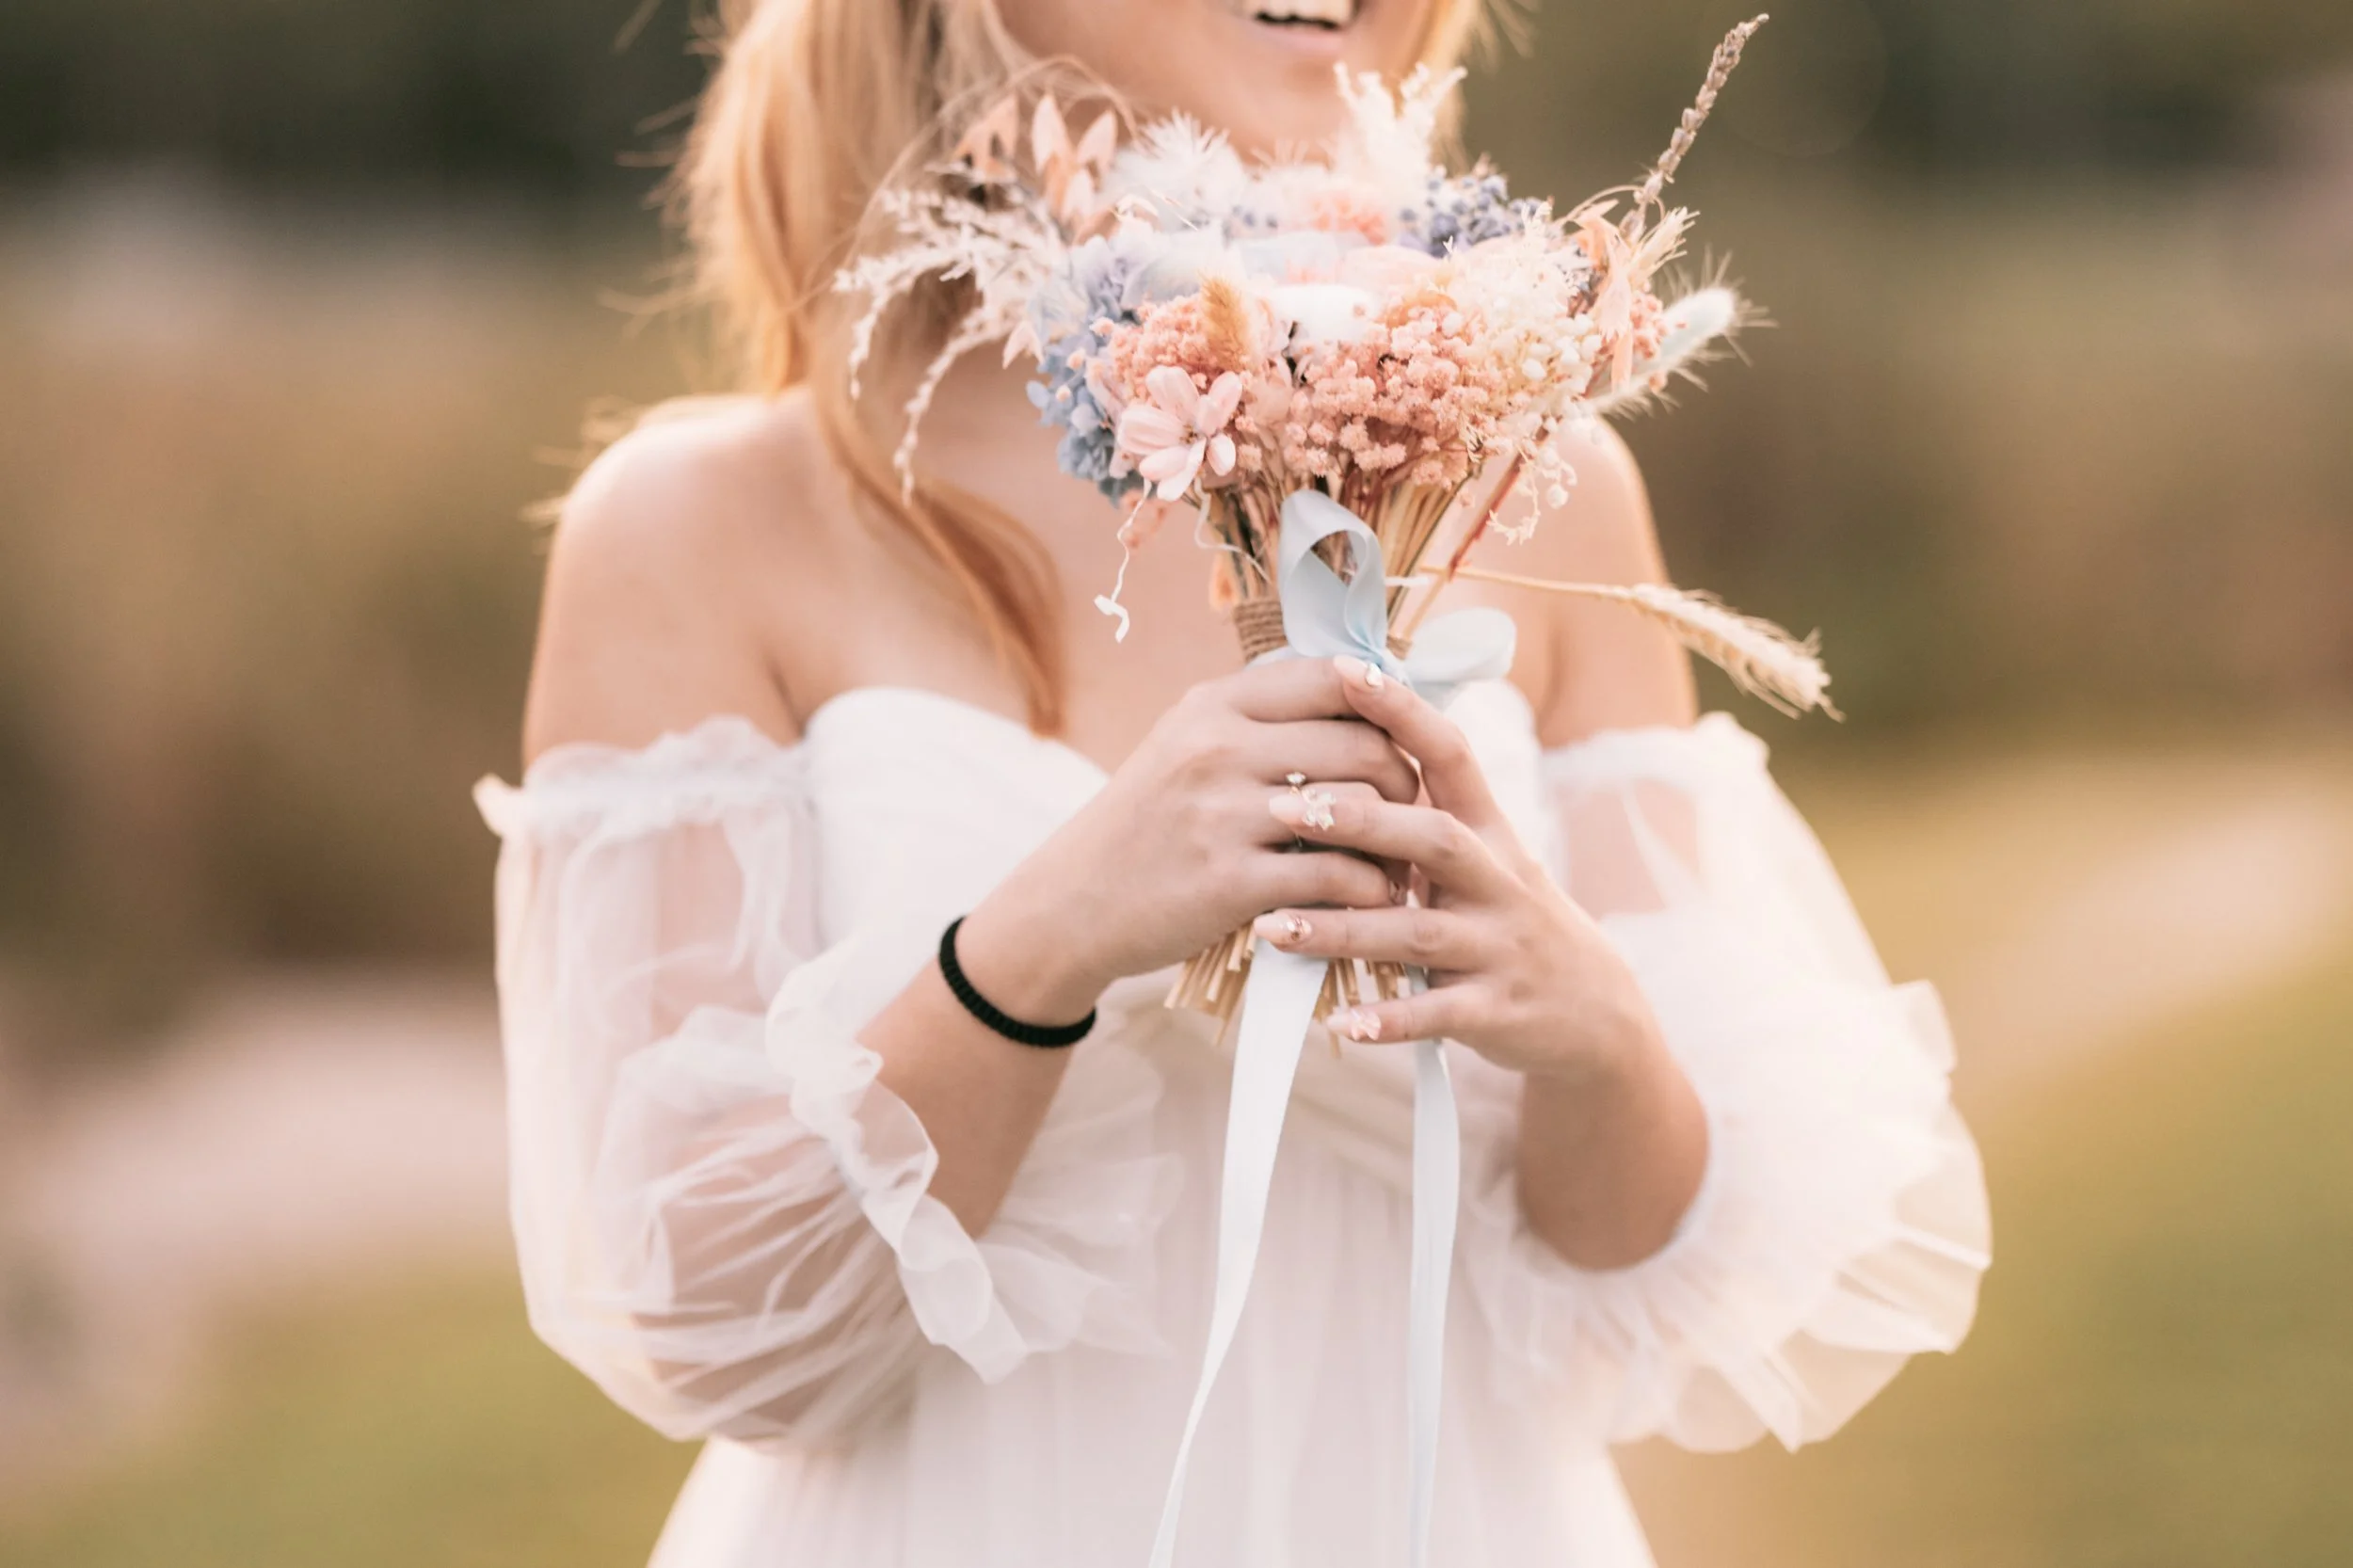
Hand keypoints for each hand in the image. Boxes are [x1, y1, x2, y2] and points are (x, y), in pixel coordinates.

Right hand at [956, 659, 1420, 1023]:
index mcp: (1214, 705)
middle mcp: (1219, 748)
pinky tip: (1370, 900)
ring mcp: (1222, 814)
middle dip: (1406, 778)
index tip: (1403, 739)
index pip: (1334, 677)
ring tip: (1400, 858)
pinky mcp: (1230, 881)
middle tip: (1413, 809)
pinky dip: (1369, 890)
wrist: (1073, 903)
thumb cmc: (1147, 824)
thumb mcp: (1185, 746)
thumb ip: (1259, 719)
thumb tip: (1364, 692)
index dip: (1387, 706)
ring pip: (1360, 807)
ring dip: (1396, 838)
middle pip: (1363, 741)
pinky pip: (1337, 875)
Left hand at [1251, 656, 1663, 1081]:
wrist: (1595, 1012)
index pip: (1450, 754)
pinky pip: (1437, 1015)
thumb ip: (1423, 810)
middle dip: (1360, 822)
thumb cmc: (1507, 920)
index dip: (1403, 711)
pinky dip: (1389, 1019)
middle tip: (1285, 810)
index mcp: (1489, 831)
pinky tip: (1338, 1024)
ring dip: (1342, 929)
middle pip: (1432, 836)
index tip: (1347, 671)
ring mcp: (1500, 946)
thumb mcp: (1483, 857)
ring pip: (1417, 931)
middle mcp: (1499, 880)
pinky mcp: (1498, 1011)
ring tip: (1270, 927)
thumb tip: (1339, 740)